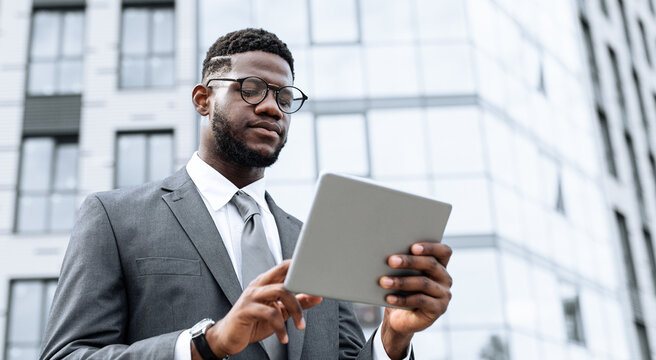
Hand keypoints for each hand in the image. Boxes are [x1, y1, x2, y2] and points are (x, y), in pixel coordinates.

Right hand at [193, 260, 321, 358]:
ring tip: (300, 326)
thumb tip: (317, 296)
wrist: (228, 337)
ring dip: (295, 310)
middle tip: (315, 292)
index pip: (285, 267)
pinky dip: (280, 327)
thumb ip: (297, 302)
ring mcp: (251, 296)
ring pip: (280, 291)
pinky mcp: (246, 310)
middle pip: (283, 271)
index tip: (318, 278)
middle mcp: (259, 284)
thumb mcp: (280, 312)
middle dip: (300, 280)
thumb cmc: (254, 322)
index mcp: (266, 282)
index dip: (302, 269)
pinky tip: (284, 337)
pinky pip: (270, 313)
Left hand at [378, 242, 452, 358]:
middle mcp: (445, 278)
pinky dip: (402, 299)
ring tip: (384, 281)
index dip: (430, 247)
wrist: (400, 317)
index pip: (443, 251)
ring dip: (401, 281)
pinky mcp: (438, 309)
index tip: (413, 247)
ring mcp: (443, 294)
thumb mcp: (402, 274)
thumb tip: (390, 255)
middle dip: (409, 261)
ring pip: (423, 283)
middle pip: (431, 265)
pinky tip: (389, 298)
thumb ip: (402, 264)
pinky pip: (420, 301)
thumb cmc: (401, 290)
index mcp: (439, 265)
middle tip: (391, 261)